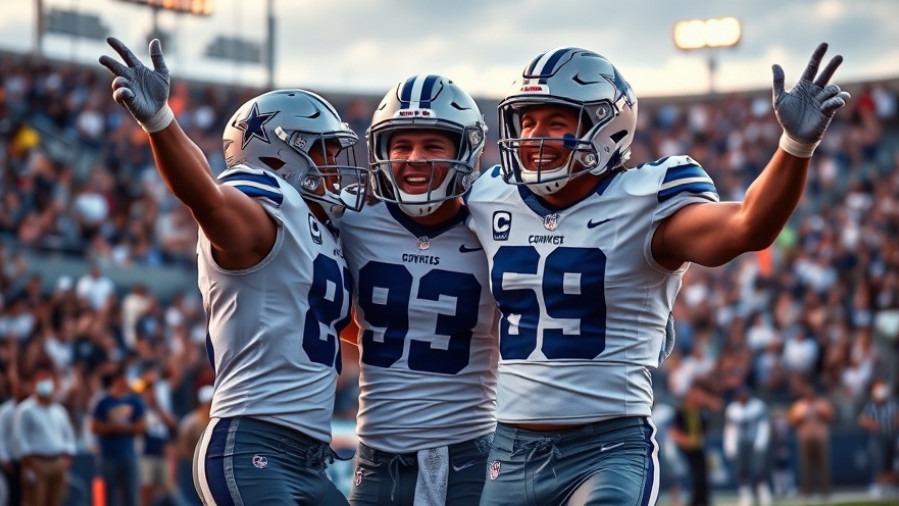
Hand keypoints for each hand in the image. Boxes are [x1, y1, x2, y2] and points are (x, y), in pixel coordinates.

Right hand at [99, 37, 172, 132]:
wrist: (160, 110)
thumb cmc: (159, 91)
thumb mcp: (162, 73)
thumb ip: (158, 58)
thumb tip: (155, 40)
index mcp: (137, 68)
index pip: (126, 54)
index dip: (118, 46)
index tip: (109, 39)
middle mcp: (129, 77)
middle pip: (116, 66)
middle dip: (108, 62)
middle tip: (101, 58)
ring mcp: (127, 88)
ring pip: (117, 81)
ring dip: (118, 80)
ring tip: (122, 80)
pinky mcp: (127, 100)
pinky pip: (120, 95)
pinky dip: (121, 93)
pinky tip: (126, 92)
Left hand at [772, 42, 849, 156]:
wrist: (794, 135)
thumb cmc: (787, 118)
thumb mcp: (779, 99)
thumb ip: (779, 82)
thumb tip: (775, 65)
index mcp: (804, 85)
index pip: (812, 67)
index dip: (818, 56)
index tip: (825, 44)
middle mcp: (815, 90)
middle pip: (826, 74)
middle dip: (832, 65)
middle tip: (839, 57)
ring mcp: (823, 99)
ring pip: (832, 88)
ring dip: (829, 91)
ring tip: (821, 101)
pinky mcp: (829, 110)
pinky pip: (837, 101)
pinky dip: (836, 100)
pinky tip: (833, 102)